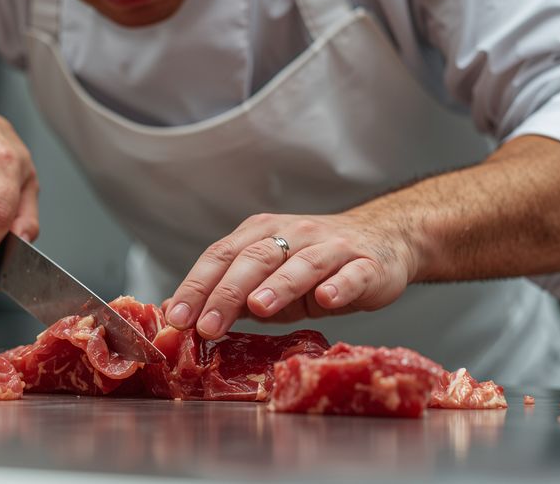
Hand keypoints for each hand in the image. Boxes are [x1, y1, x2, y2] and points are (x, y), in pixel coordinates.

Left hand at [163, 212, 419, 338]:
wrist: (384, 241)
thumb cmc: (315, 267)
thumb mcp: (269, 279)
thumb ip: (235, 295)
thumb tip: (187, 318)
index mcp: (262, 234)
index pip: (221, 256)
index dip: (196, 285)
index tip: (176, 316)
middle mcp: (294, 233)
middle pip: (255, 259)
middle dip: (227, 293)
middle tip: (207, 325)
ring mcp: (332, 247)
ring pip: (302, 264)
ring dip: (279, 286)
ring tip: (258, 308)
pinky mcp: (366, 264)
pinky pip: (351, 275)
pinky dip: (339, 286)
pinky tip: (326, 299)